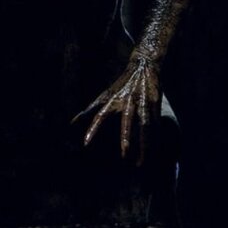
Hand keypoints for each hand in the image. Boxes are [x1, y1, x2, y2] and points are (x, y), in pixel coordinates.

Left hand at [73, 49, 160, 163]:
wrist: (144, 65)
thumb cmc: (122, 84)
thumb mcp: (105, 95)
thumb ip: (90, 109)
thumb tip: (72, 122)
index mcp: (112, 100)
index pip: (99, 116)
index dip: (92, 129)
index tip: (85, 144)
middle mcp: (127, 102)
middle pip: (127, 122)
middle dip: (126, 138)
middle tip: (124, 155)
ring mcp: (142, 103)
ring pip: (144, 127)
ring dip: (143, 145)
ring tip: (140, 162)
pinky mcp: (155, 105)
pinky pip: (155, 125)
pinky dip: (155, 140)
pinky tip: (154, 153)